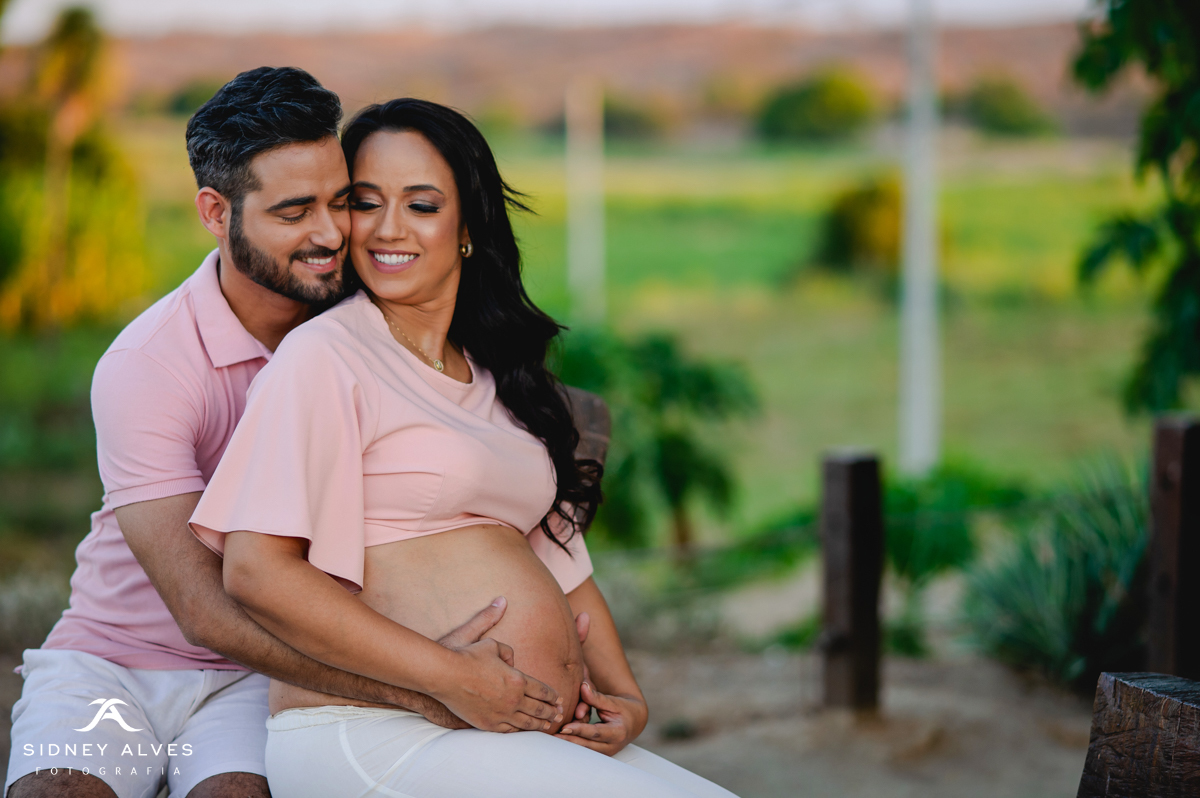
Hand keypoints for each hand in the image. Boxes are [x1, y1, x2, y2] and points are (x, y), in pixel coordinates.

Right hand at [429, 597, 563, 732]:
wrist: (442, 675)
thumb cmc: (464, 656)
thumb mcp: (489, 641)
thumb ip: (501, 632)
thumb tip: (504, 606)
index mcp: (517, 679)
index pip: (542, 689)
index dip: (552, 695)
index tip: (559, 698)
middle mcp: (513, 699)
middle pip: (538, 708)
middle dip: (551, 711)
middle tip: (559, 713)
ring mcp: (500, 714)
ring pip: (526, 723)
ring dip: (540, 724)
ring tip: (547, 725)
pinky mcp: (487, 724)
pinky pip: (509, 730)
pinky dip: (519, 731)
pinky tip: (523, 730)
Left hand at [556, 681, 647, 755]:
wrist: (634, 721)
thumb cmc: (622, 708)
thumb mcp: (612, 701)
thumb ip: (596, 697)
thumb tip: (582, 686)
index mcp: (618, 732)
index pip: (595, 732)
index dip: (579, 730)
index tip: (564, 727)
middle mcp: (612, 745)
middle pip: (587, 745)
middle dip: (569, 741)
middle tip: (552, 737)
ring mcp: (606, 753)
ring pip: (584, 751)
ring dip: (568, 746)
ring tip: (552, 740)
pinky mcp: (600, 754)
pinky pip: (584, 752)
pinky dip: (572, 747)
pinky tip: (559, 743)